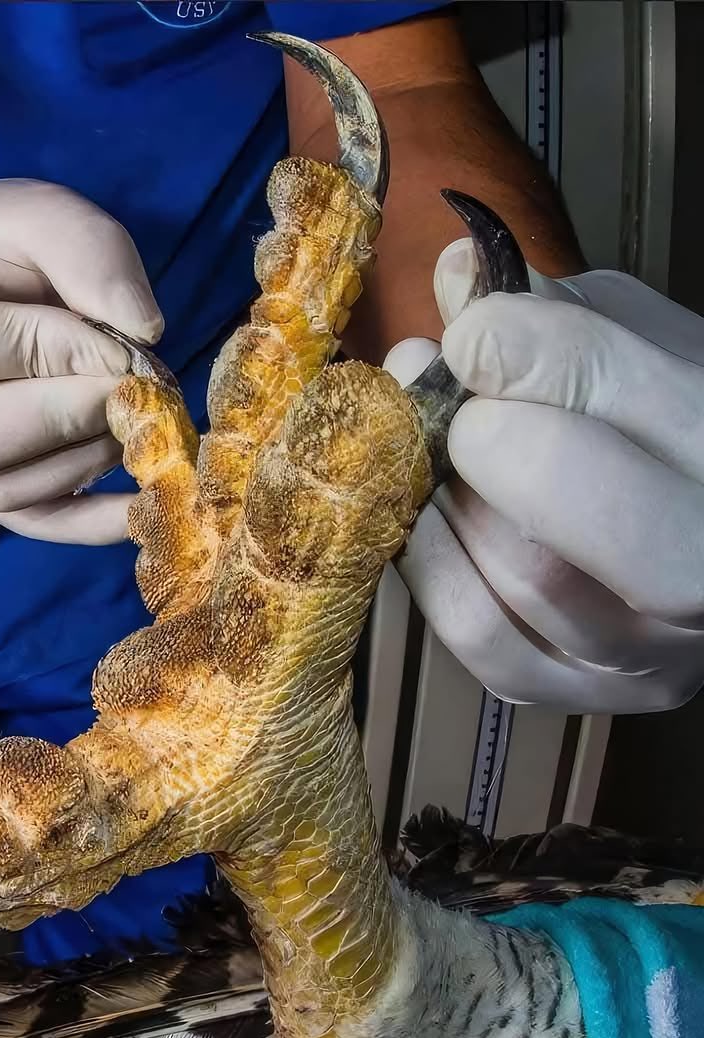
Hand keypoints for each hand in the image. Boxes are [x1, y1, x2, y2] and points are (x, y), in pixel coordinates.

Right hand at [0, 178, 163, 543]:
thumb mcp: (38, 211)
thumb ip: (89, 253)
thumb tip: (144, 332)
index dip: (44, 354)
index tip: (117, 343)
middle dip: (67, 419)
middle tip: (135, 392)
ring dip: (85, 460)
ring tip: (135, 419)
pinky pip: (23, 520)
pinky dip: (88, 523)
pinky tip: (142, 508)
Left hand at [384, 240, 703, 712]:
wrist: (678, 532)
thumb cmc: (663, 426)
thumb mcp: (640, 348)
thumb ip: (560, 318)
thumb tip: (459, 280)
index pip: (662, 411)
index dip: (546, 357)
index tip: (475, 328)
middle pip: (614, 522)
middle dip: (506, 444)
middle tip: (458, 399)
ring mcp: (646, 655)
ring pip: (530, 576)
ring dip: (453, 493)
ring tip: (432, 440)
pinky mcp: (567, 691)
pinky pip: (479, 633)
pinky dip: (430, 561)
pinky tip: (424, 509)